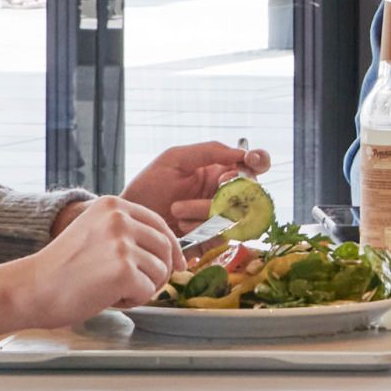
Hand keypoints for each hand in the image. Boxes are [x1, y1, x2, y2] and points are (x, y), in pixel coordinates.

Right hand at [7, 195, 178, 326]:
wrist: (30, 289)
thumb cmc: (61, 270)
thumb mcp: (95, 234)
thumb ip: (127, 235)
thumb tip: (171, 253)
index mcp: (112, 205)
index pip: (160, 224)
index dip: (172, 248)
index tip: (178, 265)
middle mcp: (119, 218)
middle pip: (166, 248)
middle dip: (157, 272)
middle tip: (132, 287)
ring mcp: (122, 242)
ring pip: (160, 272)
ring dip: (142, 288)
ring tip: (110, 290)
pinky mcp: (123, 269)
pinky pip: (148, 292)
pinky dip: (132, 301)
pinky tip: (107, 298)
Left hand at [124, 140, 263, 224]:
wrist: (130, 220)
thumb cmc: (149, 186)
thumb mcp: (174, 158)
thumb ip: (209, 150)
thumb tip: (242, 154)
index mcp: (220, 170)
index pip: (255, 163)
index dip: (259, 160)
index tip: (250, 160)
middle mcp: (227, 193)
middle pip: (251, 190)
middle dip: (232, 188)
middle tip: (218, 183)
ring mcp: (223, 217)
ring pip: (237, 213)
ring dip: (206, 209)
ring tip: (177, 210)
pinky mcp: (215, 240)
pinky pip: (224, 234)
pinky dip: (202, 228)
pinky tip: (181, 227)